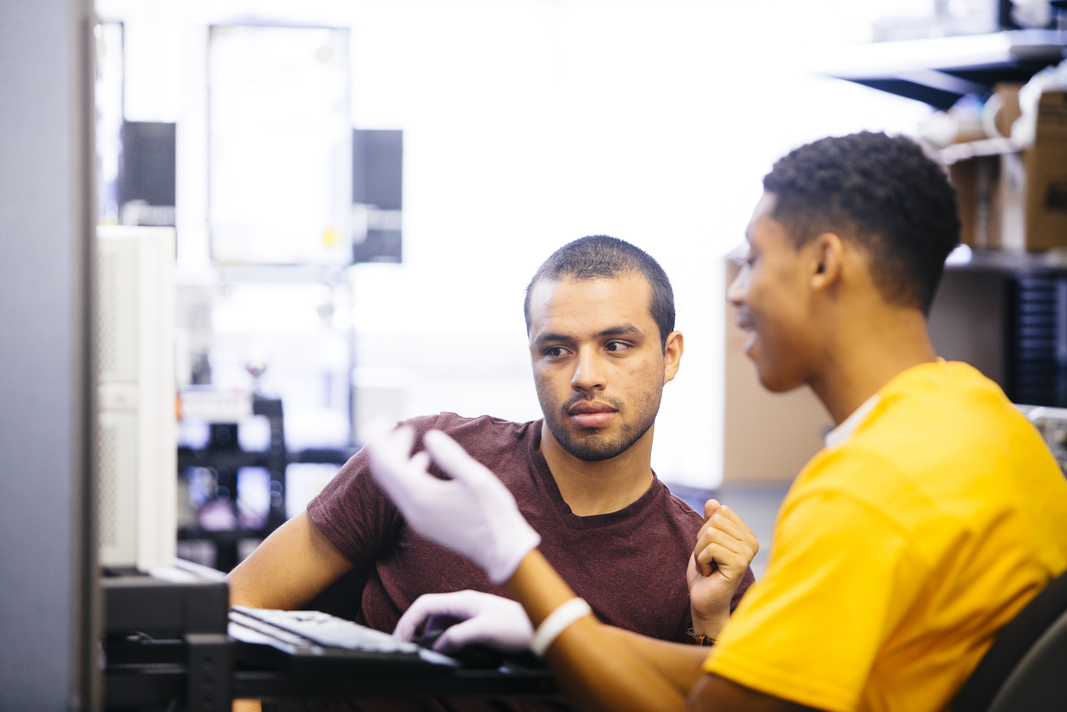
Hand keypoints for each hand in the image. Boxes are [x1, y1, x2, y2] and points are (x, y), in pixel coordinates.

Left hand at [366, 426, 540, 583]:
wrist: (501, 552)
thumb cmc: (493, 514)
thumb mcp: (476, 479)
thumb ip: (450, 456)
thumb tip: (429, 436)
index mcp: (420, 496)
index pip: (386, 463)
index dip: (378, 438)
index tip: (382, 418)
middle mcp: (412, 509)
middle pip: (385, 472)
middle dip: (386, 445)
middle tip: (395, 424)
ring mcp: (417, 519)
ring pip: (394, 483)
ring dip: (396, 458)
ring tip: (409, 436)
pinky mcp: (425, 523)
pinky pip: (405, 493)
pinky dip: (406, 473)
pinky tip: (422, 462)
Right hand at [394, 590, 533, 652]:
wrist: (540, 628)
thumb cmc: (517, 626)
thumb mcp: (485, 631)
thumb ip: (458, 636)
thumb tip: (437, 646)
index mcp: (462, 601)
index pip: (424, 604)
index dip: (408, 620)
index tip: (400, 639)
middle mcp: (463, 605)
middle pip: (428, 613)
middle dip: (414, 629)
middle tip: (407, 649)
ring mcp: (469, 614)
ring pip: (439, 623)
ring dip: (428, 635)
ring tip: (423, 652)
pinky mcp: (475, 624)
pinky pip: (450, 630)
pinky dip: (441, 640)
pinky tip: (444, 651)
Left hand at [686, 499, 758, 636]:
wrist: (705, 600)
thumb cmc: (706, 572)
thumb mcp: (704, 541)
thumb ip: (710, 521)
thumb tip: (712, 502)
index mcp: (746, 534)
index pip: (721, 510)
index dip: (706, 528)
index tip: (711, 549)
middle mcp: (752, 542)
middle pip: (715, 520)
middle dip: (701, 540)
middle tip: (708, 559)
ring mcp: (747, 553)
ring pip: (710, 533)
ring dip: (700, 552)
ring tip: (709, 567)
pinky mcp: (740, 564)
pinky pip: (710, 549)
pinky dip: (701, 561)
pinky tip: (710, 573)